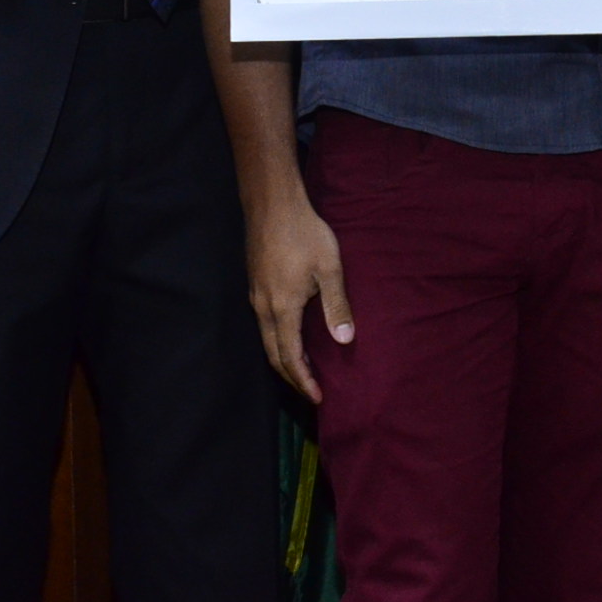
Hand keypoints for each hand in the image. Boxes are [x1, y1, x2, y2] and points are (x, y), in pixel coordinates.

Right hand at [245, 194, 352, 403]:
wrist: (272, 203)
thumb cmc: (304, 233)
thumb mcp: (329, 268)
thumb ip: (337, 306)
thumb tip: (345, 340)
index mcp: (282, 308)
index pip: (289, 357)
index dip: (303, 381)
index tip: (318, 397)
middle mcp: (263, 307)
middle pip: (273, 354)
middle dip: (291, 377)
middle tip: (311, 391)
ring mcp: (255, 295)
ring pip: (266, 339)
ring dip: (283, 359)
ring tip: (304, 370)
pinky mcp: (255, 284)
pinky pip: (263, 324)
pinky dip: (277, 341)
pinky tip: (291, 336)